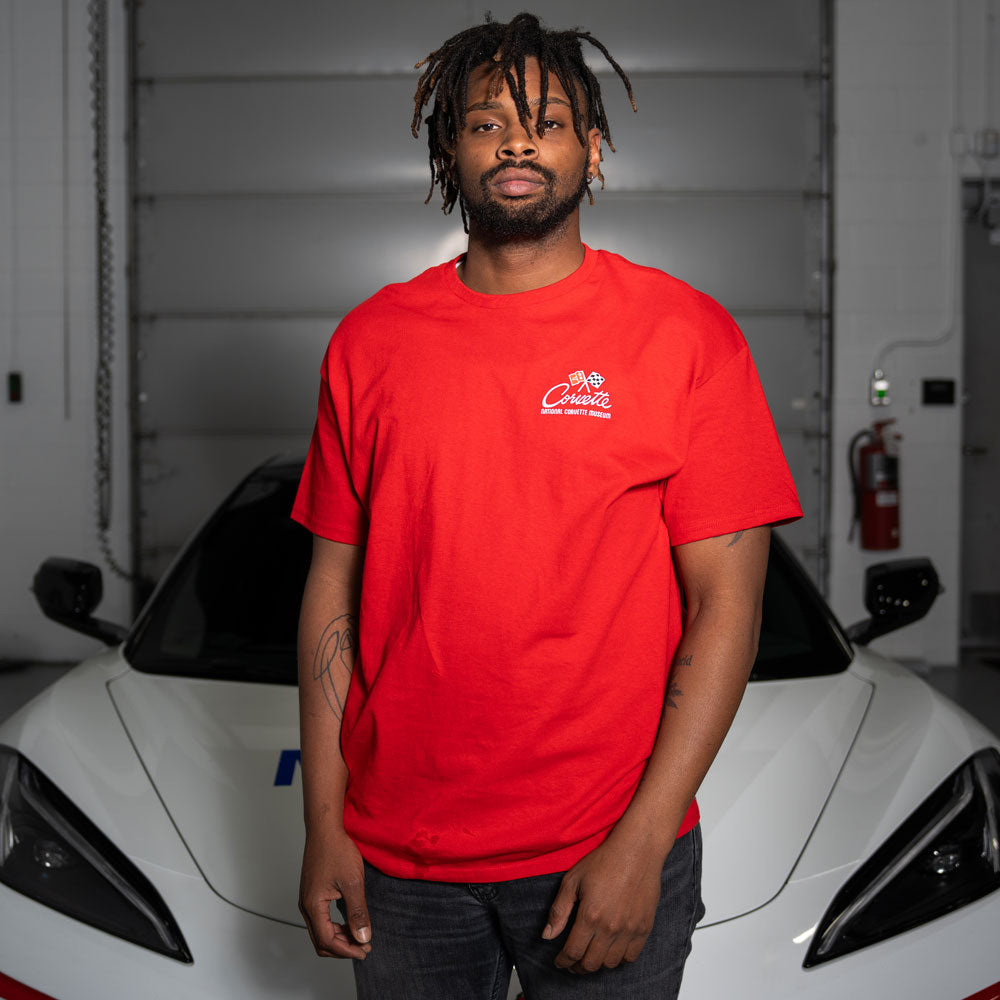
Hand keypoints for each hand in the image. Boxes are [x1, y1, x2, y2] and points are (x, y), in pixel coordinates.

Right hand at [299, 826, 371, 958]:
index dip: (347, 950)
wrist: (325, 829)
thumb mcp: (353, 883)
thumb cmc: (336, 850)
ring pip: (320, 931)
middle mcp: (306, 906)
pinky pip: (321, 920)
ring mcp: (308, 900)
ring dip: (339, 938)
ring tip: (360, 936)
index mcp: (313, 906)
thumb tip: (363, 937)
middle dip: (343, 948)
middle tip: (364, 947)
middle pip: (321, 941)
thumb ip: (357, 912)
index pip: (327, 941)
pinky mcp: (312, 894)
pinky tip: (350, 922)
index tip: (364, 950)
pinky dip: (335, 927)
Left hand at [542, 835, 665, 972]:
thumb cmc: (604, 861)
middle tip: (572, 962)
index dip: (563, 961)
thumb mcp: (573, 880)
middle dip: (577, 966)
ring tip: (590, 956)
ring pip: (610, 964)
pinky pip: (630, 957)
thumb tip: (547, 935)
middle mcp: (610, 927)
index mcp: (590, 915)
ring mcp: (629, 930)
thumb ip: (559, 910)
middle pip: (590, 963)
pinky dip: (618, 959)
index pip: (572, 952)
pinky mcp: (644, 928)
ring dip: (597, 964)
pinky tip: (610, 950)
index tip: (559, 962)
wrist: (637, 851)